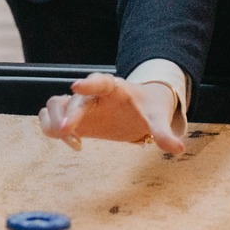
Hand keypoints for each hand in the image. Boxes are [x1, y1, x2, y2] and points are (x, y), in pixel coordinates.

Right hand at [37, 72, 186, 154]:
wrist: (142, 108)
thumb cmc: (148, 108)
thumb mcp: (158, 118)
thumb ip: (163, 133)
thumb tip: (178, 149)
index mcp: (113, 87)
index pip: (98, 81)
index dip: (87, 83)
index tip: (76, 87)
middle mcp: (91, 94)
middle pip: (69, 98)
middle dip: (66, 113)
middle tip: (66, 132)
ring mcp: (80, 106)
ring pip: (53, 105)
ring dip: (53, 122)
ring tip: (69, 140)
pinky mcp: (74, 119)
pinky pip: (51, 120)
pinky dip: (53, 130)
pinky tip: (75, 144)